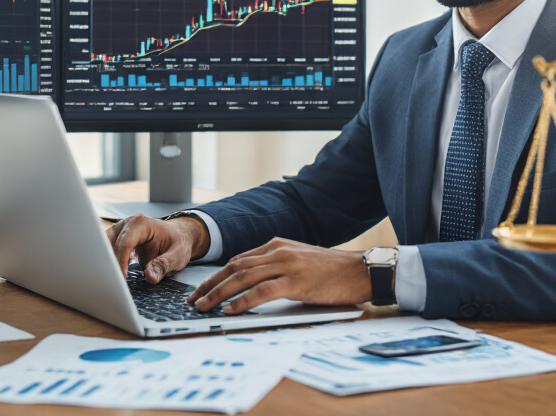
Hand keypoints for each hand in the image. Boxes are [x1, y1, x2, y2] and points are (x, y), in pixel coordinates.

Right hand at [105, 214, 210, 282]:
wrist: (178, 236)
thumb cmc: (178, 242)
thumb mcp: (178, 255)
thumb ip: (164, 265)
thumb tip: (150, 277)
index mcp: (141, 223)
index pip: (125, 242)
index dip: (121, 261)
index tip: (121, 278)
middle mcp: (127, 224)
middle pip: (109, 243)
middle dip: (108, 261)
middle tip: (110, 281)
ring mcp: (120, 231)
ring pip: (103, 246)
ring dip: (104, 262)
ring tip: (107, 280)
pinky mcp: (117, 240)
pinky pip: (106, 250)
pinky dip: (106, 262)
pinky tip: (108, 275)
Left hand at [187, 238, 370, 313]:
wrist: (361, 271)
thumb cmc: (333, 271)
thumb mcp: (299, 262)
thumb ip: (277, 267)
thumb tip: (251, 285)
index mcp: (277, 245)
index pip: (238, 260)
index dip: (216, 275)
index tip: (201, 289)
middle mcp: (278, 251)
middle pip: (234, 267)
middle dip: (210, 284)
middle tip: (194, 300)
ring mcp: (287, 265)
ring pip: (243, 277)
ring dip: (219, 293)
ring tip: (204, 307)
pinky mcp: (297, 281)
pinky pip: (262, 291)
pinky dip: (243, 301)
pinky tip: (231, 310)